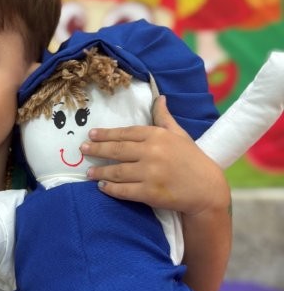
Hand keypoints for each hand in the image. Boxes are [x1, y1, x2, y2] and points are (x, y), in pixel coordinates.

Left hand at [81, 95, 229, 214]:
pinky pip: (124, 190)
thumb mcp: (179, 134)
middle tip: (82, 150)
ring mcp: (150, 173)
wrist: (207, 189)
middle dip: (97, 150)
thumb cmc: (192, 159)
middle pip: (117, 150)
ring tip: (89, 173)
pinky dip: (110, 189)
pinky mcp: (150, 193)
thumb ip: (164, 118)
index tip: (92, 135)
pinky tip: (102, 187)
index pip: (126, 133)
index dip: (106, 134)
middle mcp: (152, 152)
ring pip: (117, 171)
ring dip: (100, 172)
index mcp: (158, 136)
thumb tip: (160, 98)